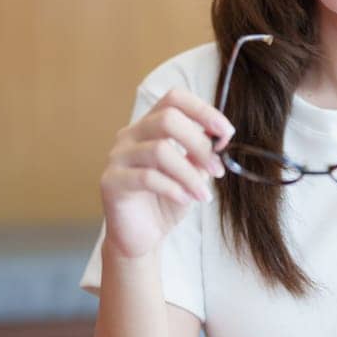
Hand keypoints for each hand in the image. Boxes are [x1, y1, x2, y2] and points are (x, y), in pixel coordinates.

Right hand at [100, 87, 234, 259]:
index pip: (174, 99)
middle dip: (199, 143)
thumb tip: (219, 137)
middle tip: (217, 168)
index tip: (226, 133)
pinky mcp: (110, 181)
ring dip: (190, 173)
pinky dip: (174, 188)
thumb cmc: (166, 202)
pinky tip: (186, 199)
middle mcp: (130, 134)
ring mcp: (117, 156)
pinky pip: (147, 177)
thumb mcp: (191, 174)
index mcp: (149, 126)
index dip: (203, 111)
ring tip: (204, 193)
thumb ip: (201, 154)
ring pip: (160, 150)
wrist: (141, 237)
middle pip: (167, 119)